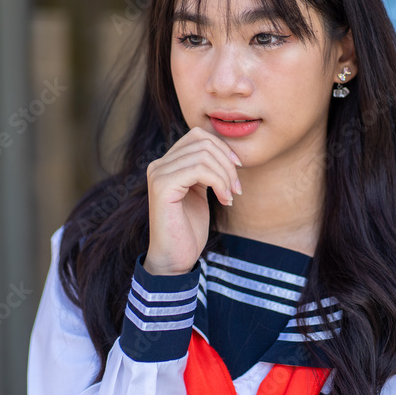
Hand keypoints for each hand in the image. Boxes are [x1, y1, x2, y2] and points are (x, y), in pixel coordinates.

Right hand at [143, 127, 242, 274]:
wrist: (175, 258)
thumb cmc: (188, 228)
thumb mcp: (200, 191)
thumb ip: (205, 170)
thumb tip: (225, 150)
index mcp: (167, 163)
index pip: (198, 136)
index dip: (223, 147)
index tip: (237, 169)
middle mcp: (158, 165)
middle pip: (203, 142)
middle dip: (227, 163)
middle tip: (236, 188)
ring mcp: (158, 174)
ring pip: (203, 155)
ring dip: (225, 175)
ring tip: (230, 196)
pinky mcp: (162, 187)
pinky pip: (198, 169)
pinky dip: (219, 182)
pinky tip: (224, 200)